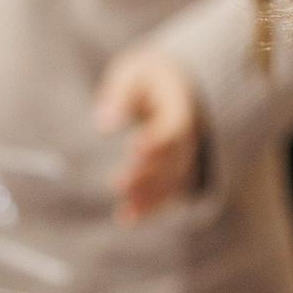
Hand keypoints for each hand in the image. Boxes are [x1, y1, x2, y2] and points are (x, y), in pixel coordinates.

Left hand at [95, 47, 202, 220]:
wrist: (172, 87)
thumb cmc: (146, 79)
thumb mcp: (134, 74)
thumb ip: (121, 95)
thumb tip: (104, 123)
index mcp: (180, 108)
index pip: (173, 129)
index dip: (156, 141)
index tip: (134, 149)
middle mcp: (188, 138)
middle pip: (171, 162)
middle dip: (147, 175)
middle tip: (118, 184)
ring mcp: (183, 158)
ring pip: (171, 183)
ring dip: (148, 198)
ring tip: (124, 211)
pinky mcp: (173, 174)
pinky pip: (165, 194)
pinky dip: (148, 208)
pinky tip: (126, 219)